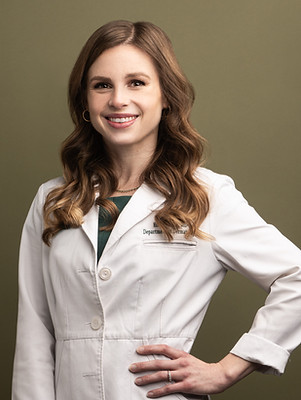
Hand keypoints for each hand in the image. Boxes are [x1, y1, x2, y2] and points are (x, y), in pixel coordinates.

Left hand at [129, 344, 255, 397]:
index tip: (139, 350)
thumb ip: (177, 359)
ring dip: (147, 378)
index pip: (162, 349)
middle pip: (158, 362)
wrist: (218, 375)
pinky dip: (158, 391)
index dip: (150, 348)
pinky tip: (150, 394)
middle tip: (132, 367)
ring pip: (161, 375)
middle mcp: (180, 363)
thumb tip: (163, 359)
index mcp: (181, 355)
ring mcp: (183, 374)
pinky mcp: (186, 385)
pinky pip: (168, 388)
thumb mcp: (189, 359)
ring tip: (137, 381)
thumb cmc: (203, 369)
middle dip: (143, 365)